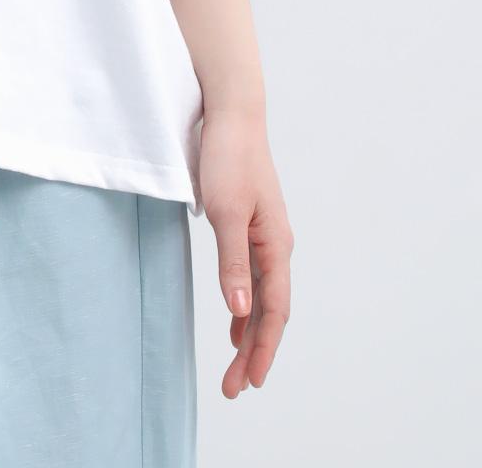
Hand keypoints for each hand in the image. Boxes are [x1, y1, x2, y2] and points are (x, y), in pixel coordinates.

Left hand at [199, 108, 293, 397]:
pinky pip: (253, 276)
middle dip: (254, 351)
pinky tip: (235, 318)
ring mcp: (265, 235)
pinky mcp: (250, 224)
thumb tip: (241, 312)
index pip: (274, 311)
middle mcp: (276, 245)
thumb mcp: (225, 213)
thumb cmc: (227, 158)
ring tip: (236, 364)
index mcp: (276, 246)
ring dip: (250, 331)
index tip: (250, 382)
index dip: (263, 349)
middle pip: (270, 310)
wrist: (231, 115)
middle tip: (234, 387)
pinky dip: (245, 304)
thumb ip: (233, 263)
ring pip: (262, 296)